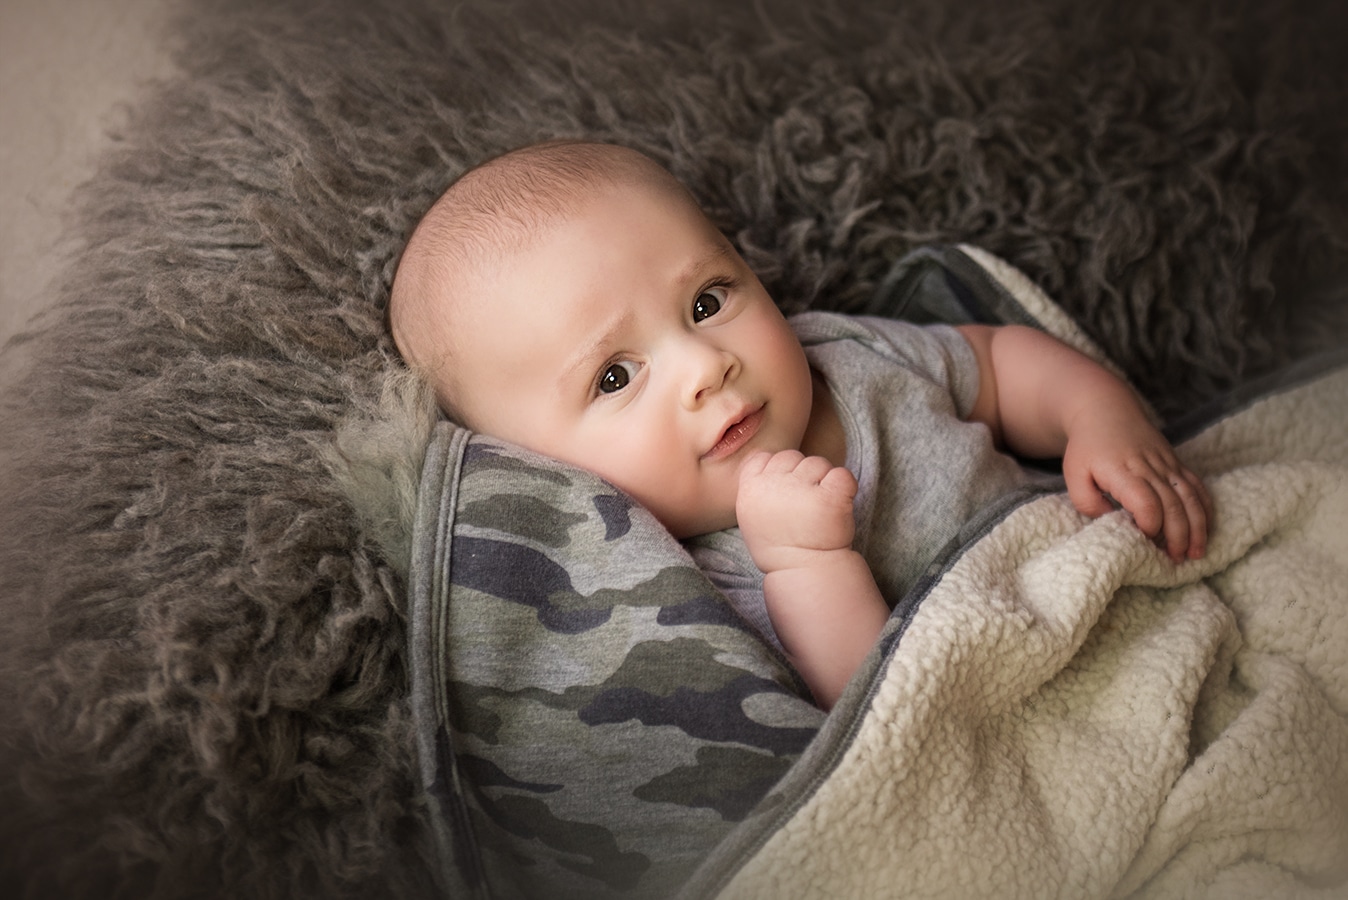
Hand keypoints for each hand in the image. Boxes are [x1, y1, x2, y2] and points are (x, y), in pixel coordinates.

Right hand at [735, 450, 857, 573]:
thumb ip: (758, 486)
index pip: (765, 457)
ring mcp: (802, 489)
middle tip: (805, 504)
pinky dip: (846, 486)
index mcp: (750, 488)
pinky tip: (839, 505)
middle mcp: (773, 485)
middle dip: (802, 474)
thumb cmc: (778, 543)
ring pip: (818, 463)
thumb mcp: (751, 515)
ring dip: (824, 481)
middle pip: (793, 456)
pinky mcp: (830, 498)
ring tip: (819, 509)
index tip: (785, 493)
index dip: (779, 470)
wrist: (802, 571)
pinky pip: (842, 474)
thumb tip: (772, 462)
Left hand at [1061, 409, 1212, 560]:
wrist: (1106, 411)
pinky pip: (1196, 486)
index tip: (1145, 541)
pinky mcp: (1176, 463)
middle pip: (1174, 505)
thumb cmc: (1087, 448)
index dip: (1151, 526)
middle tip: (1176, 560)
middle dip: (1179, 536)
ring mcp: (1167, 465)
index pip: (1147, 504)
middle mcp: (1150, 468)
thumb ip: (1087, 503)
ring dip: (1197, 527)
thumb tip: (1112, 521)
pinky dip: (1205, 508)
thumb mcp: (1074, 475)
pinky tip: (1205, 528)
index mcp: (1124, 473)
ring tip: (1196, 553)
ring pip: (1191, 497)